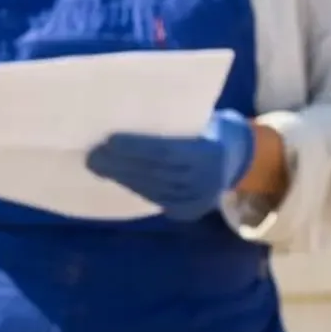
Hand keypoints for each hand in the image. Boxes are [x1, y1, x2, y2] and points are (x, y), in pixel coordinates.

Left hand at [85, 110, 257, 219]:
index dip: (136, 147)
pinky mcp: (190, 212)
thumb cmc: (209, 128)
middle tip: (92, 156)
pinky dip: (135, 188)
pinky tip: (118, 178)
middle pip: (155, 173)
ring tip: (98, 166)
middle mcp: (207, 181)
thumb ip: (170, 123)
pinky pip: (157, 201)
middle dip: (121, 165)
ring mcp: (200, 200)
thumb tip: (124, 119)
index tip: (108, 140)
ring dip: (123, 178)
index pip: (167, 151)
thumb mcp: (198, 119)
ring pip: (153, 190)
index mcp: (211, 153)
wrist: (237, 156)